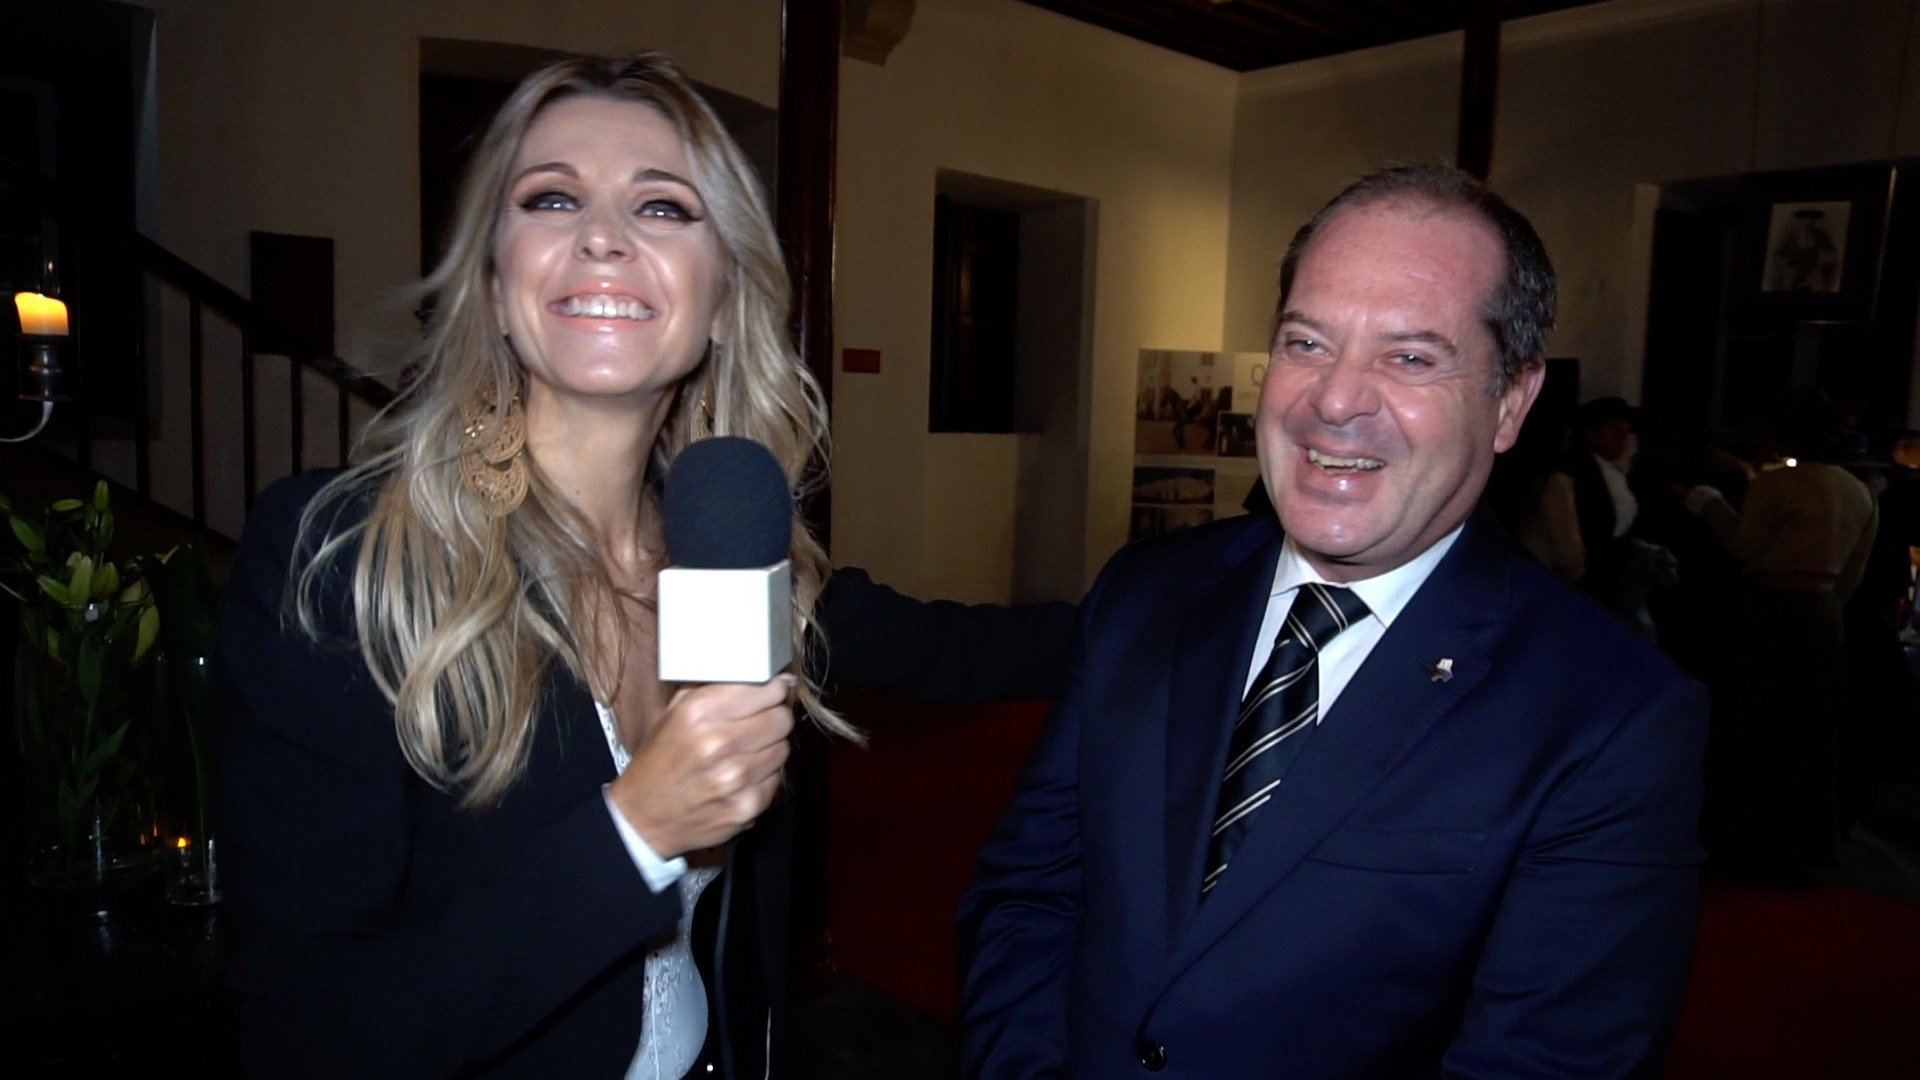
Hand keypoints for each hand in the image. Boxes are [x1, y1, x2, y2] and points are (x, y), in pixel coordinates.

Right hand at [608, 675, 795, 859]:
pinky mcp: (746, 805)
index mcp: (700, 713)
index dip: (773, 690)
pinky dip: (764, 778)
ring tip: (744, 754)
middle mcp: (719, 743)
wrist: (643, 818)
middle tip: (760, 724)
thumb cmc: (658, 764)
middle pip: (782, 719)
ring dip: (769, 749)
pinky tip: (741, 778)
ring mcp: (735, 777)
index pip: (766, 690)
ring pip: (783, 749)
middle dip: (774, 718)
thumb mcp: (673, 714)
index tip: (773, 693)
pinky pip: (776, 780)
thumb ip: (711, 689)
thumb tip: (754, 675)